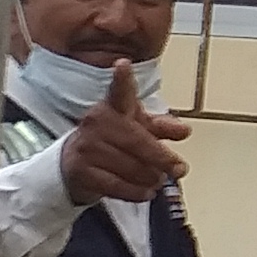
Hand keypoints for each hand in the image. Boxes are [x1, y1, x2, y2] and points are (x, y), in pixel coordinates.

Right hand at [58, 55, 188, 204]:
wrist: (72, 166)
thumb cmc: (111, 141)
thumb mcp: (136, 128)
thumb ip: (161, 128)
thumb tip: (184, 131)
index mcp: (112, 107)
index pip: (119, 91)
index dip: (121, 79)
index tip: (122, 65)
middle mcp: (97, 123)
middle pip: (136, 140)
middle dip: (162, 158)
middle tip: (180, 168)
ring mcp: (87, 147)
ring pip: (130, 166)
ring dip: (150, 177)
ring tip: (159, 180)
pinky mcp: (81, 171)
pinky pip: (117, 185)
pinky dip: (136, 191)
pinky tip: (146, 191)